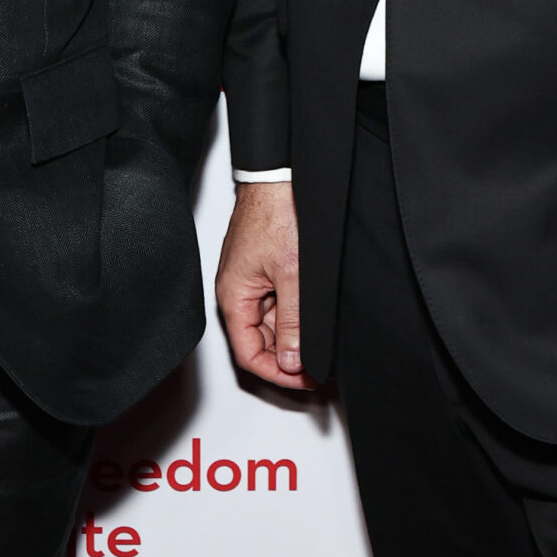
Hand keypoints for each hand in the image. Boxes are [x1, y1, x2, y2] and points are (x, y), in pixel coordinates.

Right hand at [216, 180, 314, 390]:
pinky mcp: (264, 268)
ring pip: (271, 324)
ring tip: (322, 349)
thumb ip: (292, 322)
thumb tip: (291, 360)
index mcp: (234, 296)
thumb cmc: (277, 213)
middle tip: (319, 370)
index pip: (249, 354)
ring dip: (294, 339)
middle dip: (288, 360)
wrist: (279, 176)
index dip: (277, 374)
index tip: (305, 380)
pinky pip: (277, 303)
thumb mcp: (293, 276)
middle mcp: (238, 291)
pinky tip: (315, 322)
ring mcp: (251, 279)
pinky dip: (295, 318)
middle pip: (260, 342)